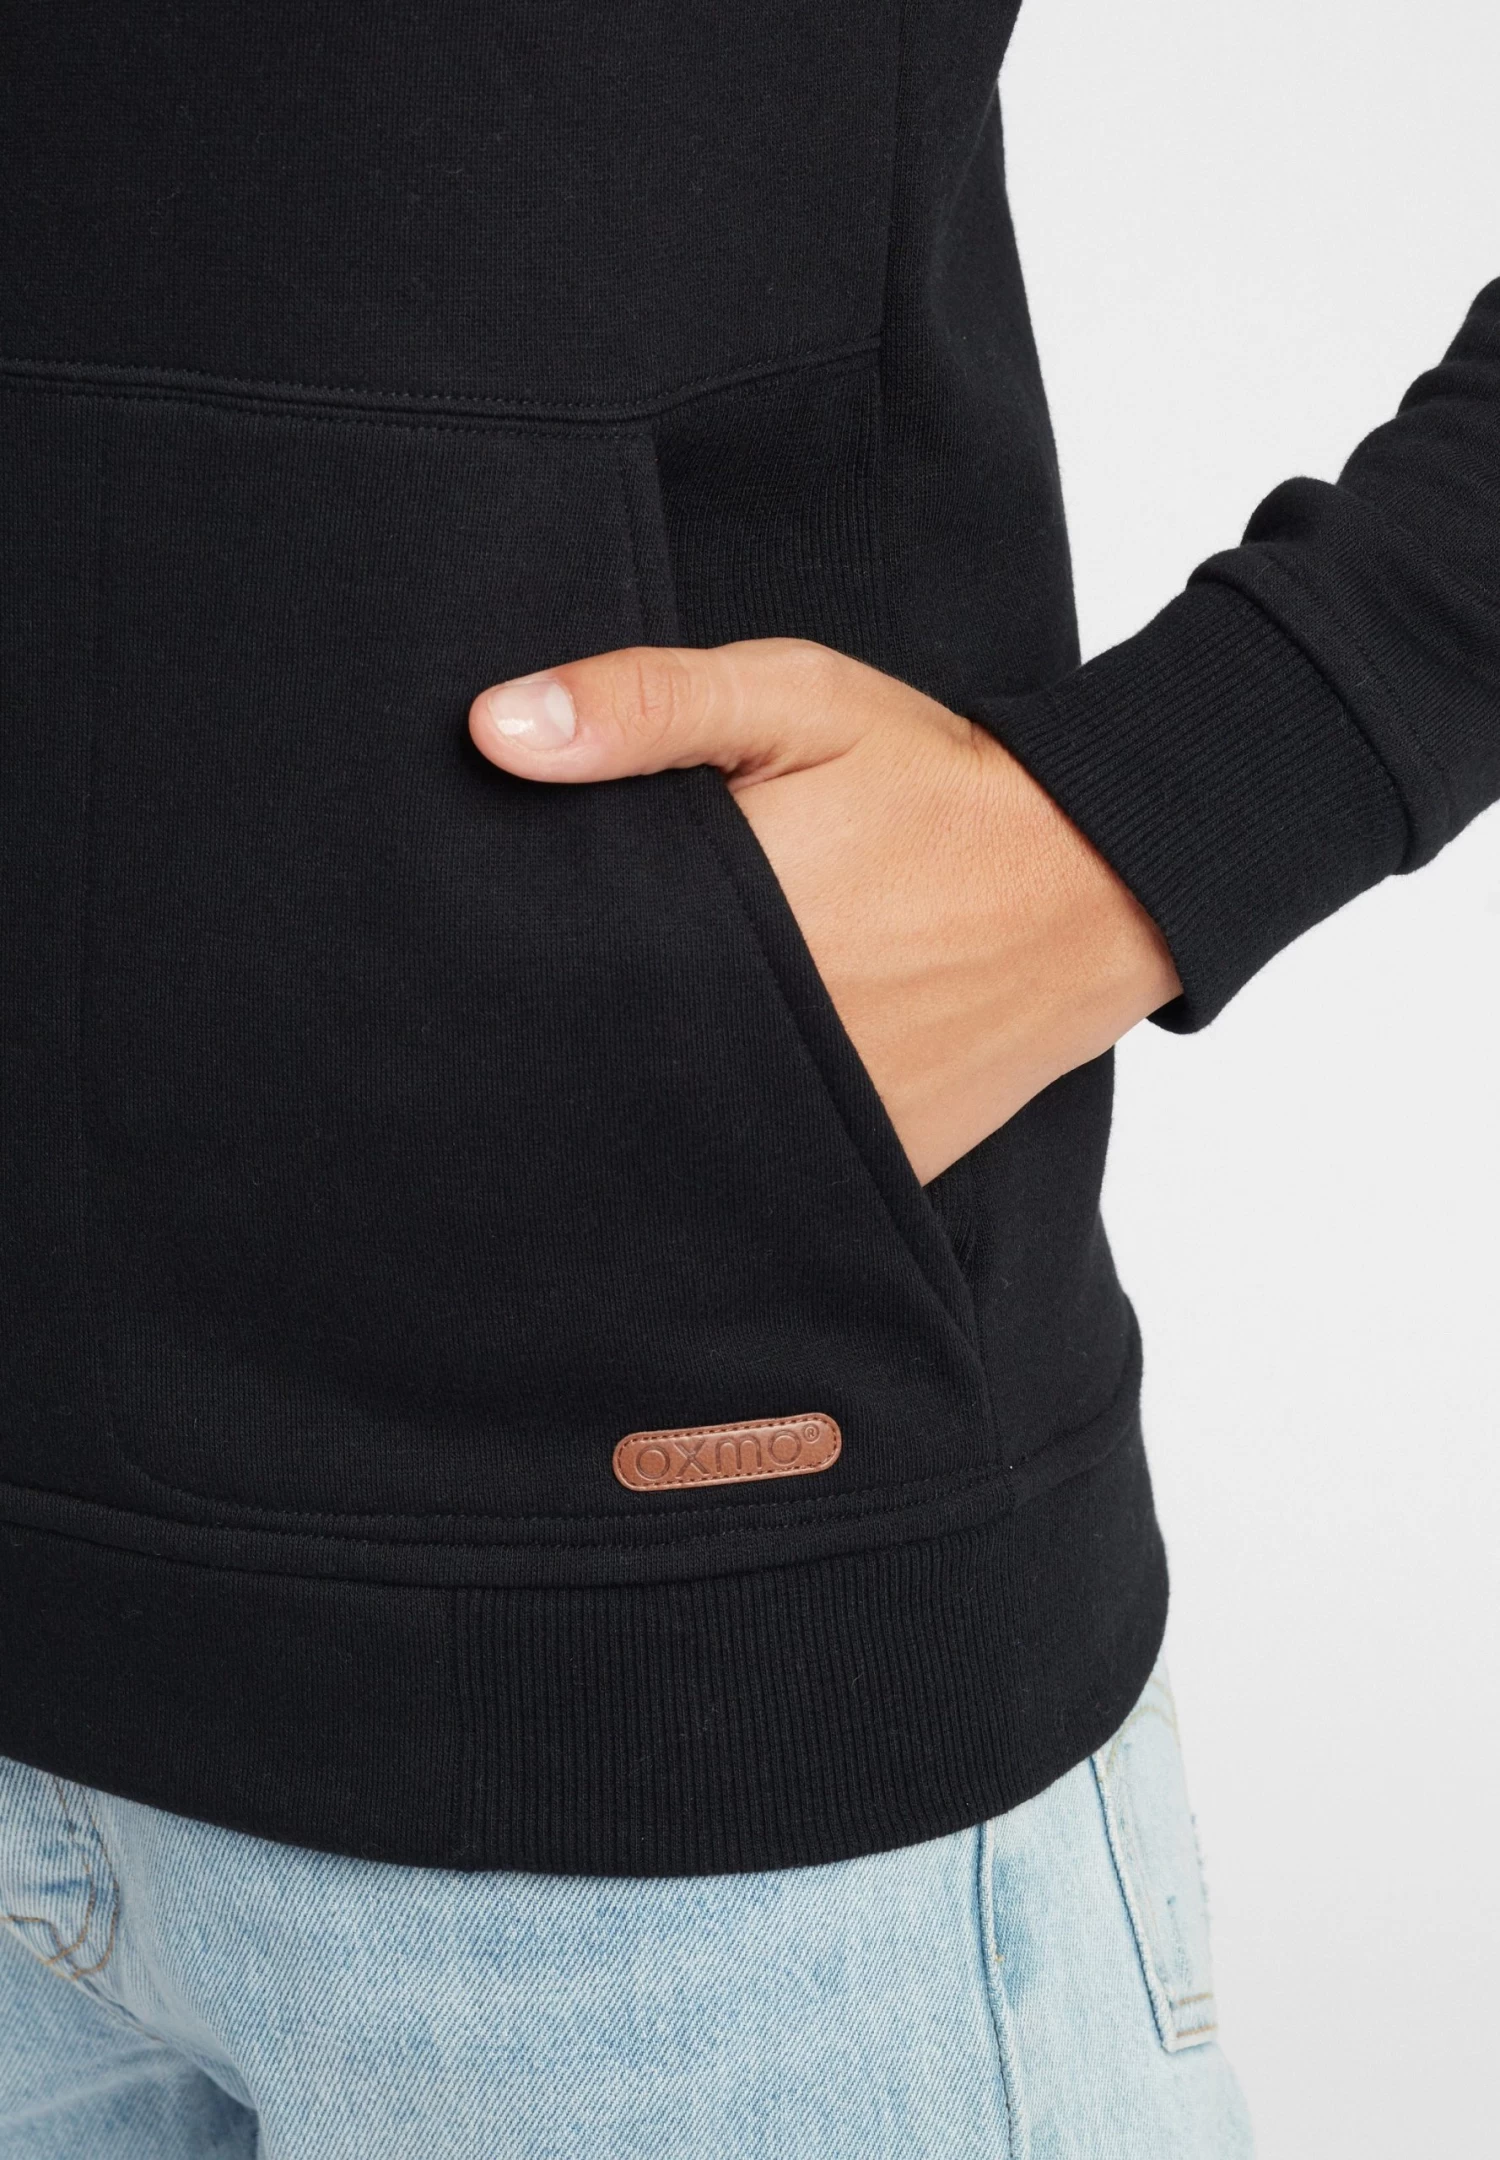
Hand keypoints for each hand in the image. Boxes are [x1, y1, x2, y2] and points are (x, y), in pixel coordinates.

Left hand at [470, 639, 1180, 1184]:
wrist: (1096, 882)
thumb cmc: (938, 783)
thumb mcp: (798, 699)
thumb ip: (650, 704)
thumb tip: (495, 728)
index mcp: (724, 928)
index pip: (564, 973)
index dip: (517, 963)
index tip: (481, 939)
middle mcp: (761, 1043)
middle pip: (611, 1061)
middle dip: (569, 1034)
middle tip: (536, 999)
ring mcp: (822, 1119)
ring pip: (682, 1129)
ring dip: (649, 1096)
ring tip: (627, 1049)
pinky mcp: (872, 1166)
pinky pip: (768, 1172)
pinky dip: (734, 1142)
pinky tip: (714, 1099)